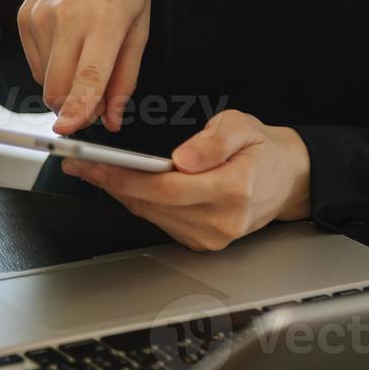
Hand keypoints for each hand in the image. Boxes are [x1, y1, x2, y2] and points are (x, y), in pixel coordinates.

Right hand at [23, 0, 151, 133]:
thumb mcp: (140, 24)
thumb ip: (126, 75)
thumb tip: (112, 117)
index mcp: (105, 17)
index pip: (88, 73)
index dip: (78, 106)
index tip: (68, 129)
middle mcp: (67, 16)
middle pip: (58, 85)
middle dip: (72, 108)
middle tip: (91, 109)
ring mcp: (40, 17)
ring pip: (45, 79)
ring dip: (63, 86)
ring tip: (83, 58)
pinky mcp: (24, 18)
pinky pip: (35, 64)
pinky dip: (51, 68)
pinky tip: (68, 44)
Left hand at [60, 110, 311, 250]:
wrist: (289, 179)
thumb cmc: (263, 150)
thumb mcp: (243, 127)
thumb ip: (213, 141)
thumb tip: (183, 159)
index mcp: (234, 190)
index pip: (166, 188)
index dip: (124, 177)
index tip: (93, 164)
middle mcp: (221, 221)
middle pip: (151, 204)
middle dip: (110, 182)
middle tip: (79, 163)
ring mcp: (211, 237)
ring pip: (150, 214)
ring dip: (118, 193)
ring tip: (91, 170)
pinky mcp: (202, 243)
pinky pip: (159, 221)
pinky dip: (138, 202)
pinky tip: (121, 185)